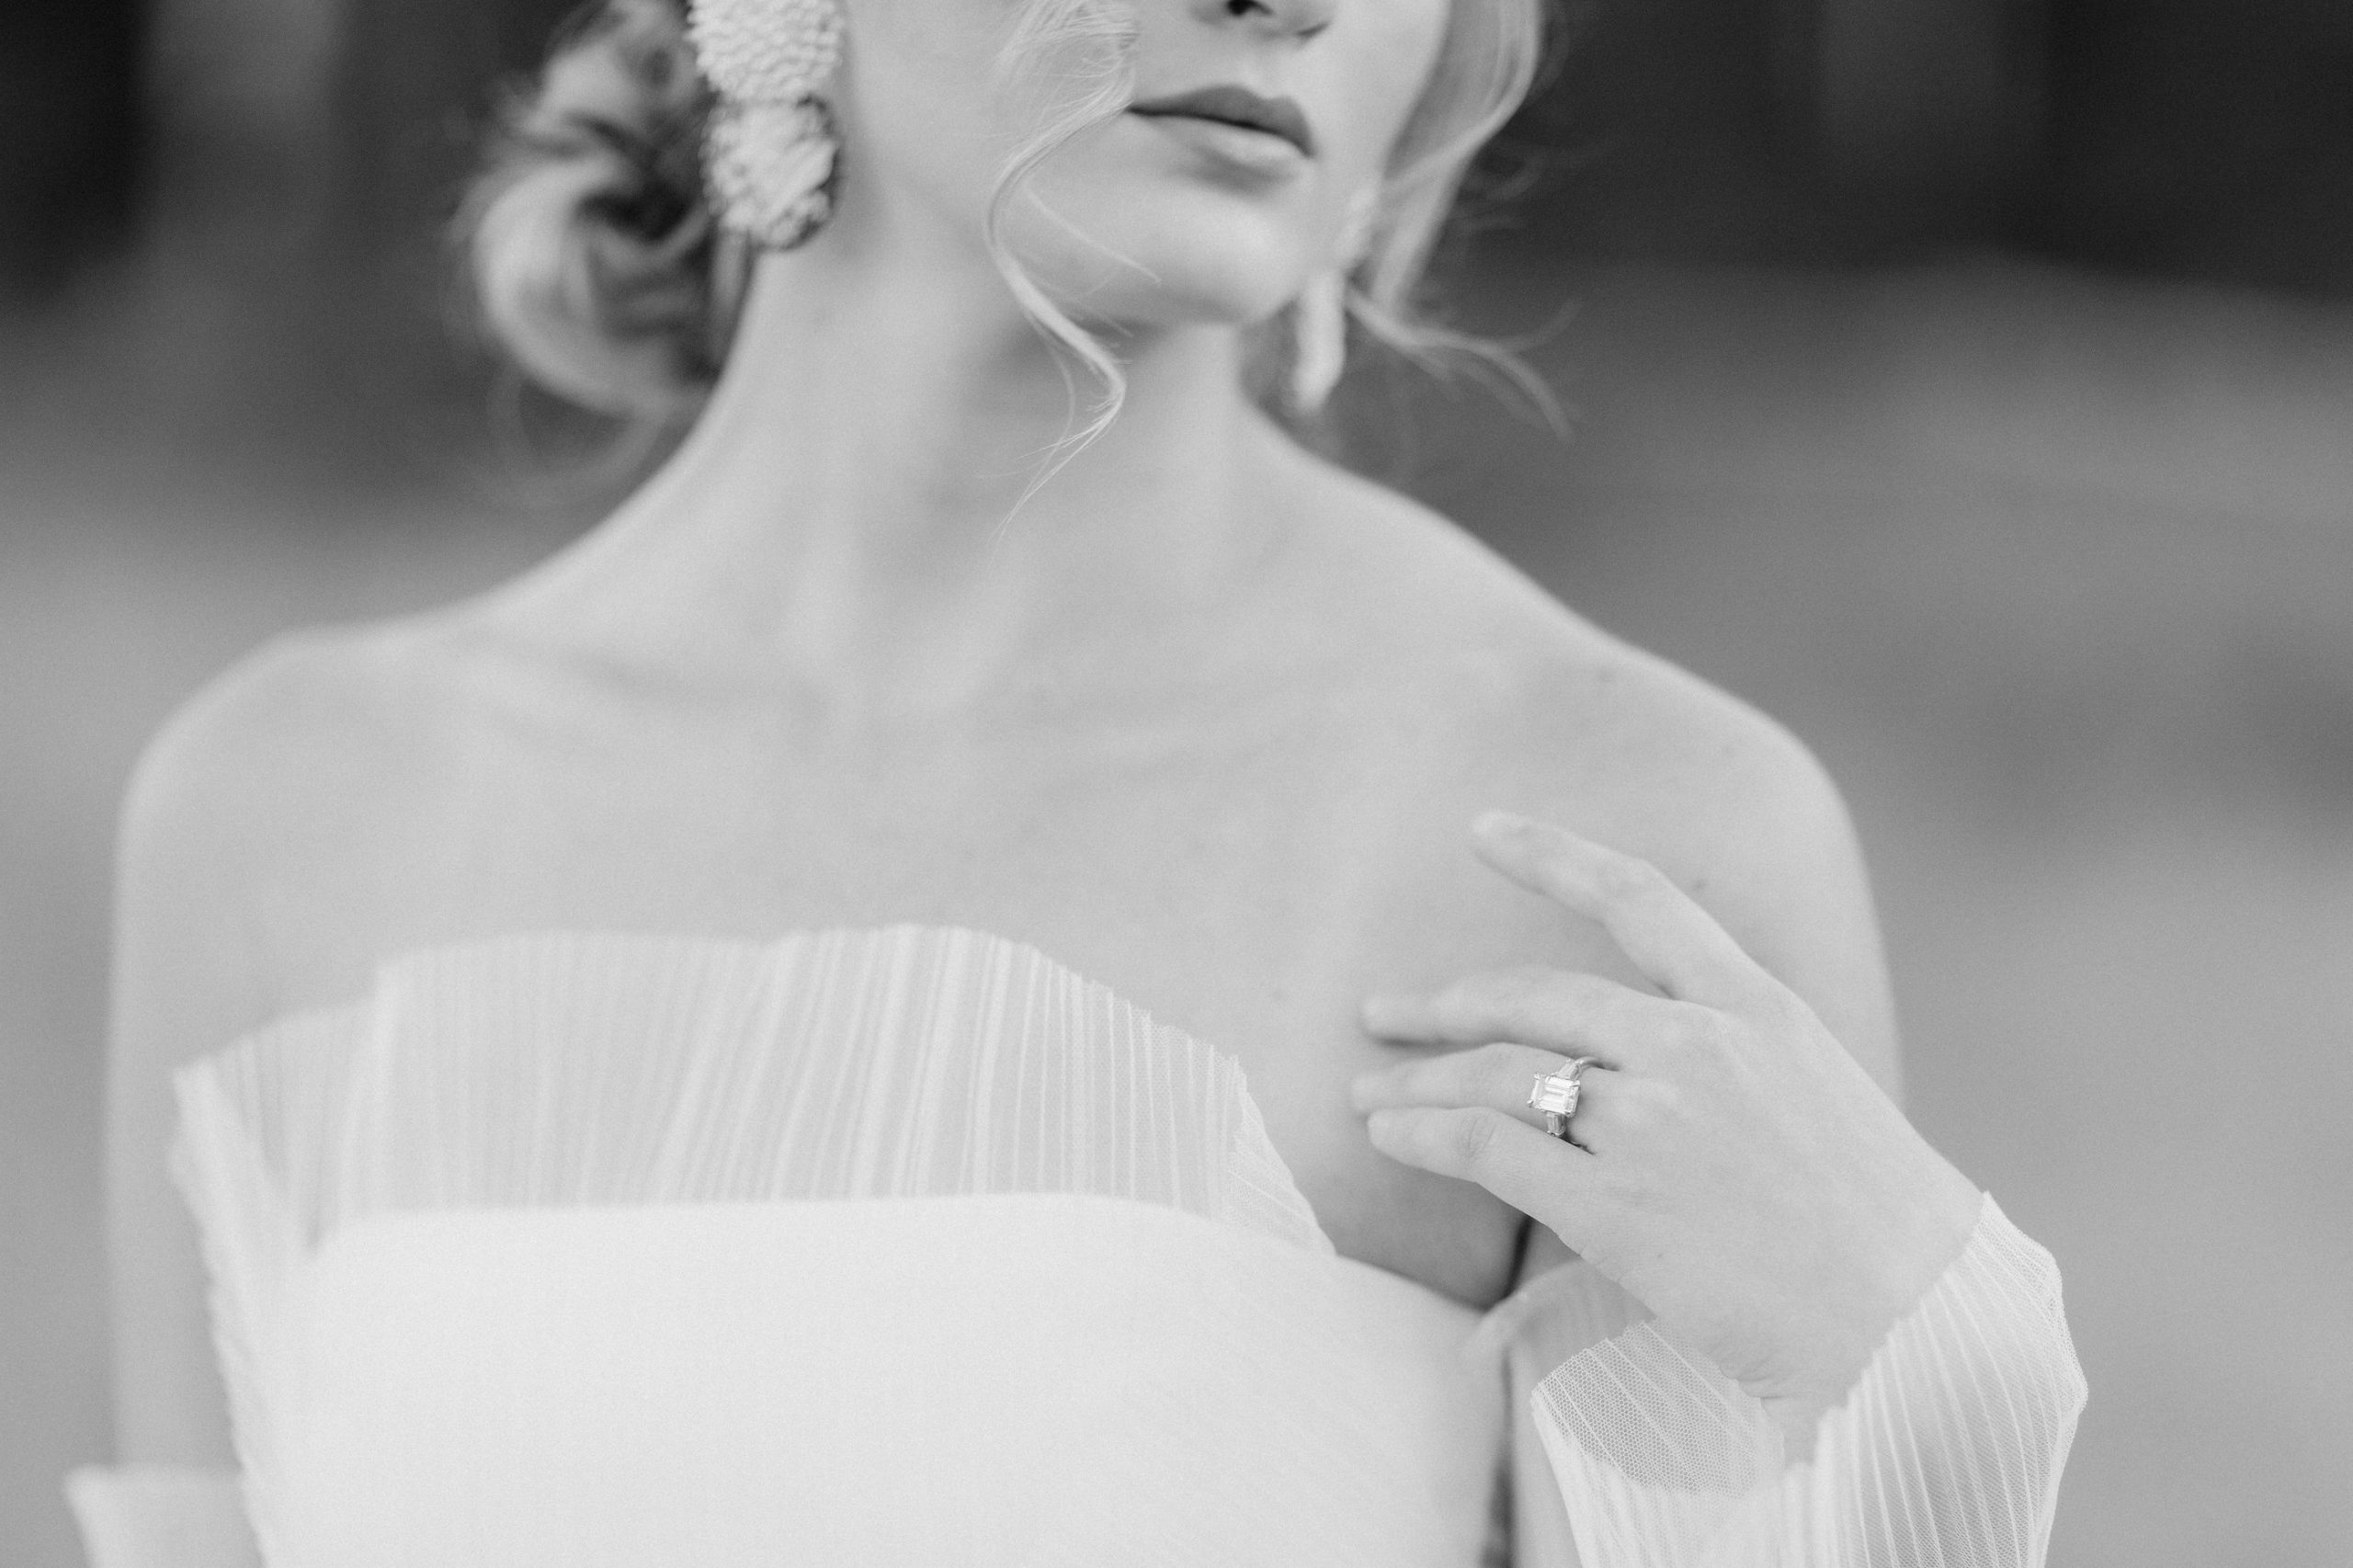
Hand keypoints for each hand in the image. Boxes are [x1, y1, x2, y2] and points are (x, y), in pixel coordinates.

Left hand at [1351, 811, 1983, 1443]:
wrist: (1915, 1324)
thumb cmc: (1880, 1229)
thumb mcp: (1820, 1096)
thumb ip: (1733, 1062)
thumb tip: (1646, 1070)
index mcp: (1757, 1007)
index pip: (1638, 897)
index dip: (1549, 855)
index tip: (1482, 830)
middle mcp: (1695, 1047)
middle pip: (1531, 995)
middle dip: (1442, 1005)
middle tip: (1382, 1013)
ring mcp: (1649, 1122)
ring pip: (1496, 1075)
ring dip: (1417, 1083)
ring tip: (1368, 1094)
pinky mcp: (1612, 1204)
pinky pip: (1485, 1149)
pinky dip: (1425, 1136)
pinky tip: (1390, 1137)